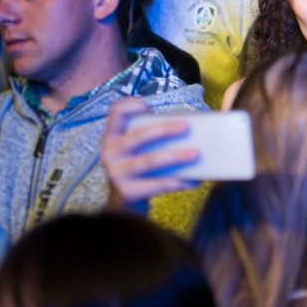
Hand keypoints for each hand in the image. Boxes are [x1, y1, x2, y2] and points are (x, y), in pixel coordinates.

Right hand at [100, 98, 200, 212]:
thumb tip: (189, 130)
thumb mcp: (136, 149)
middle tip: (186, 126)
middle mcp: (111, 153)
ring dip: (175, 156)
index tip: (148, 105)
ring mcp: (117, 173)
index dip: (130, 106)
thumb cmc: (137, 167)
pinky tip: (192, 180)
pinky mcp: (127, 191)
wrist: (123, 200)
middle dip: (164, 130)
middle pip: (138, 137)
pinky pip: (156, 185)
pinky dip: (176, 182)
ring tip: (195, 153)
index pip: (116, 114)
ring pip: (149, 161)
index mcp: (113, 136)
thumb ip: (151, 137)